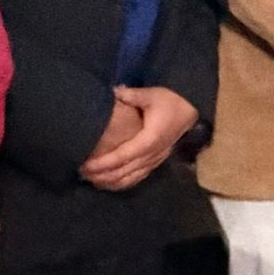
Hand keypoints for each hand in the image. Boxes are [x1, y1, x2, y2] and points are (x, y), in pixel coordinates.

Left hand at [82, 86, 197, 191]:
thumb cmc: (170, 101)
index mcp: (149, 140)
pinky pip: (138, 177)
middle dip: (102, 175)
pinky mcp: (157, 161)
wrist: (191, 109)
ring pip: (131, 178)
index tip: (86, 166)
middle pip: (124, 171)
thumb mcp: (151, 95)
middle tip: (82, 174)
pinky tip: (111, 183)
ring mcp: (155, 159)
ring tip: (92, 181)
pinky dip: (123, 183)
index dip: (103, 163)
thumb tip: (113, 90)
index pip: (122, 156)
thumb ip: (131, 95)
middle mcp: (151, 154)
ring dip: (111, 182)